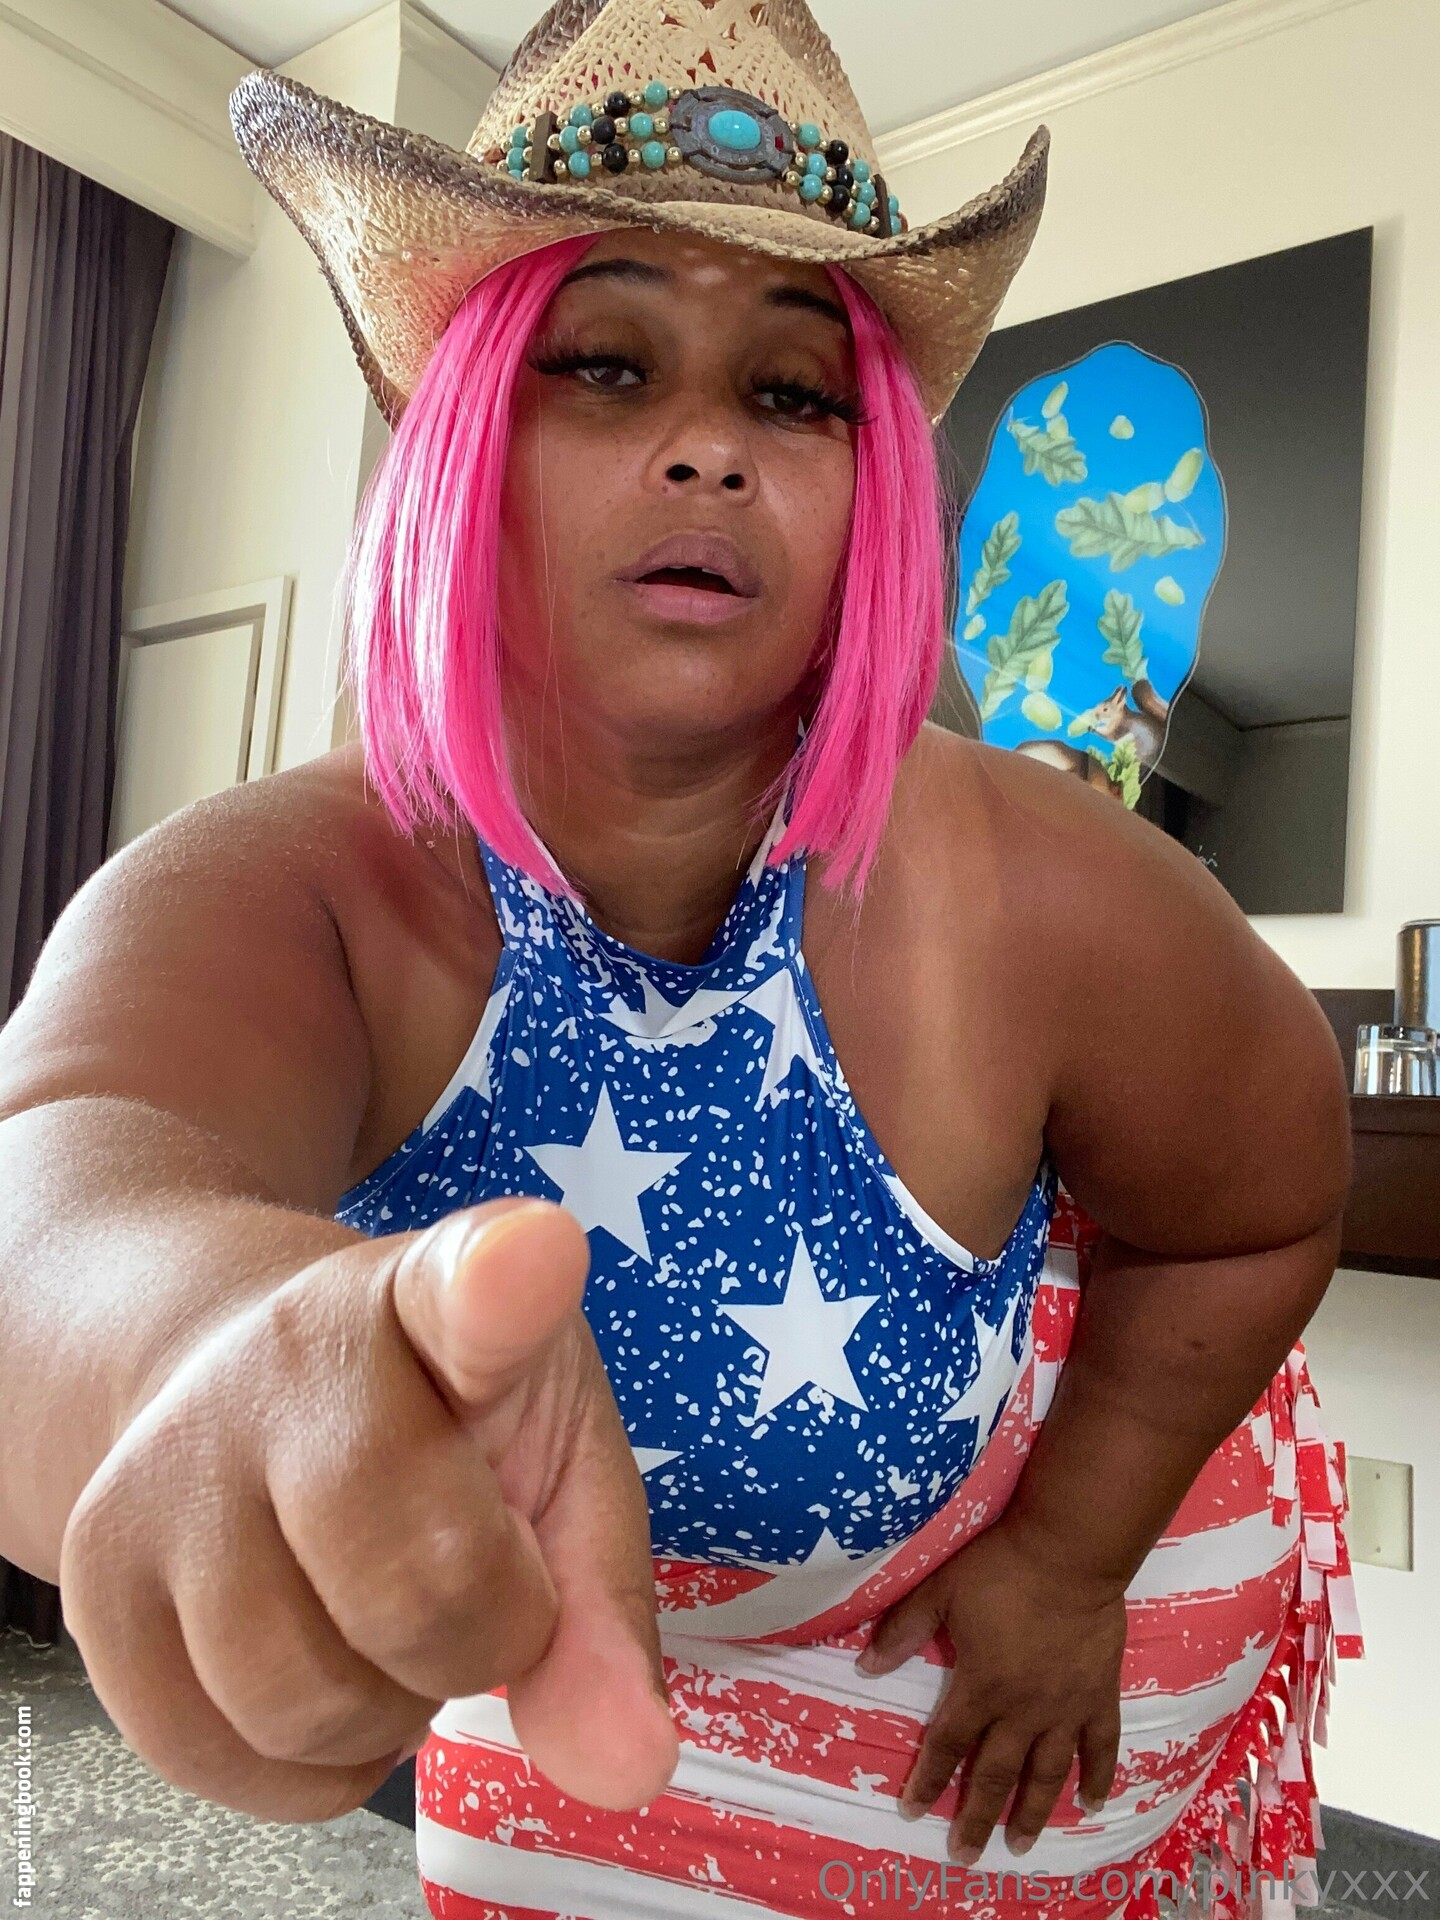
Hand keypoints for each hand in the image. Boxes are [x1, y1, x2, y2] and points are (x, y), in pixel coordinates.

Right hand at [59, 1197, 677, 1823]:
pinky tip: (321, 1657)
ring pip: (304, 1704)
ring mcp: (172, 1459)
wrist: (241, 1377)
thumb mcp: (561, 1459)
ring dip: (385, 1709)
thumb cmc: (440, 1419)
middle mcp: (290, 1356)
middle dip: (482, 1634)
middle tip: (475, 1571)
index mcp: (440, 1298)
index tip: (531, 1256)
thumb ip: (604, 1604)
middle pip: (419, 1586)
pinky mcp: (95, 1571)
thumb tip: (623, 1764)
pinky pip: (226, 1762)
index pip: (470, 1294)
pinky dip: (306, 1763)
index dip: (500, 1283)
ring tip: (384, 1613)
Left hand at [855, 1516, 1126, 1861]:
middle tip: (964, 1854)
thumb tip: (866, 1668)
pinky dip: (1099, 1777)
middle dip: (977, 1817)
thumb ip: (904, 1630)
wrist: (1069, 1550)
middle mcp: (1023, 1709)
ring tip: (1019, 1845)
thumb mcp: (939, 1590)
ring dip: (1031, 1813)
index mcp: (981, 1685)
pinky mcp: (1099, 1695)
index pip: (948, 1743)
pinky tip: (1092, 1804)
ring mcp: (1066, 1707)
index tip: (911, 1811)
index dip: (928, 1779)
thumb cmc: (1001, 1566)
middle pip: (996, 1773)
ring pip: (1047, 1773)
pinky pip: (1102, 1747)